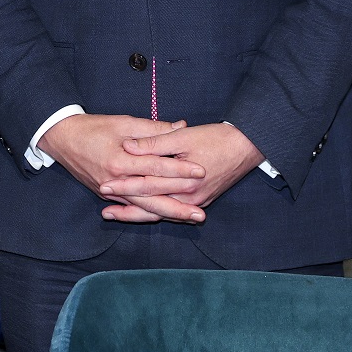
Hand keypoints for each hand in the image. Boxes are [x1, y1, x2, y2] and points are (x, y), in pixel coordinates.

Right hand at [39, 114, 205, 223]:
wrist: (61, 138)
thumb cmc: (92, 127)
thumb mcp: (123, 122)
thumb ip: (153, 128)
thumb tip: (181, 126)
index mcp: (119, 160)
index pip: (155, 167)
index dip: (179, 169)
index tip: (200, 171)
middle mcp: (115, 180)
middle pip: (152, 195)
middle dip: (178, 204)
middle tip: (201, 209)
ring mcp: (110, 190)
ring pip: (143, 207)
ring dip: (168, 213)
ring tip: (190, 217)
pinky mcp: (106, 195)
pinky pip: (132, 207)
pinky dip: (149, 213)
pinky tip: (166, 217)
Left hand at [97, 122, 263, 220]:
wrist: (247, 146)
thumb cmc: (215, 138)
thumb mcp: (182, 137)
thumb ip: (154, 143)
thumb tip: (128, 146)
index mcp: (183, 181)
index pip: (147, 186)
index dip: (124, 186)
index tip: (104, 186)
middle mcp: (190, 197)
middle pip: (152, 207)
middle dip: (127, 209)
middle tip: (104, 211)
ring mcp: (196, 201)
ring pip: (162, 213)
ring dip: (139, 214)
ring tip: (116, 215)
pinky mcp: (200, 200)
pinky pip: (173, 212)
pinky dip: (156, 212)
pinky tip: (143, 212)